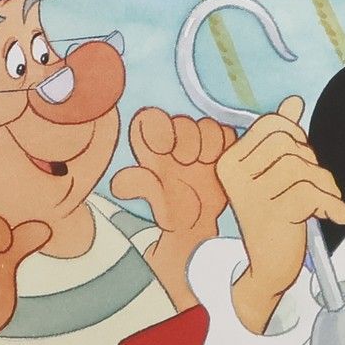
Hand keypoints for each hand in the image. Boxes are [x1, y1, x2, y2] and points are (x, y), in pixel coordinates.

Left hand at [111, 107, 234, 240]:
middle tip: (188, 162)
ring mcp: (199, 144)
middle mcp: (175, 143)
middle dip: (187, 140)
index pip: (150, 120)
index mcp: (153, 151)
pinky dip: (225, 144)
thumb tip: (118, 185)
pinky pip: (226, 133)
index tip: (164, 149)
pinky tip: (218, 161)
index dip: (158, 128)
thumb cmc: (172, 213)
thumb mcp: (154, 203)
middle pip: (182, 121)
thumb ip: (141, 187)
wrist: (200, 224)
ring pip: (206, 124)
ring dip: (208, 142)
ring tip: (205, 162)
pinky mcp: (221, 149)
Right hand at [214, 96, 344, 333]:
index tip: (302, 159)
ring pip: (302, 167)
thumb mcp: (275, 174)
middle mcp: (233, 176)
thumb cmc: (275, 215)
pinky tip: (334, 215)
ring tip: (322, 202)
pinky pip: (312, 193)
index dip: (295, 135)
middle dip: (311, 160)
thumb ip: (282, 137)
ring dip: (324, 184)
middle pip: (287, 143)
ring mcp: (251, 196)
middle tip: (314, 184)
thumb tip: (293, 102)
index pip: (271, 124)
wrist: (268, 267)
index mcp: (230, 161)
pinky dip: (332, 203)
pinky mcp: (272, 216)